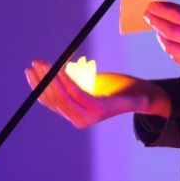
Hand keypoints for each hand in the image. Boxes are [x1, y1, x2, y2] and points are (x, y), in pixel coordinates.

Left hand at [25, 59, 169, 127]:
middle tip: (40, 63)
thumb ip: (141, 101)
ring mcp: (72, 113)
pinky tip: (32, 75)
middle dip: (48, 80)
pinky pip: (49, 99)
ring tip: (34, 66)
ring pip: (51, 99)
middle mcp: (81, 117)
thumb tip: (147, 101)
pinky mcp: (66, 108)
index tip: (55, 67)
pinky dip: (40, 88)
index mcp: (96, 112)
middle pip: (60, 98)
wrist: (127, 100)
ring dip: (40, 82)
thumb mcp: (138, 98)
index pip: (75, 95)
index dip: (64, 81)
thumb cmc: (134, 94)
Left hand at [145, 0, 179, 78]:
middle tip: (147, 14)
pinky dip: (169, 48)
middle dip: (156, 21)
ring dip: (160, 35)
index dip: (162, 10)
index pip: (179, 16)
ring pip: (171, 47)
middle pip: (171, 31)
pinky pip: (178, 58)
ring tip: (156, 27)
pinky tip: (167, 40)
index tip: (152, 5)